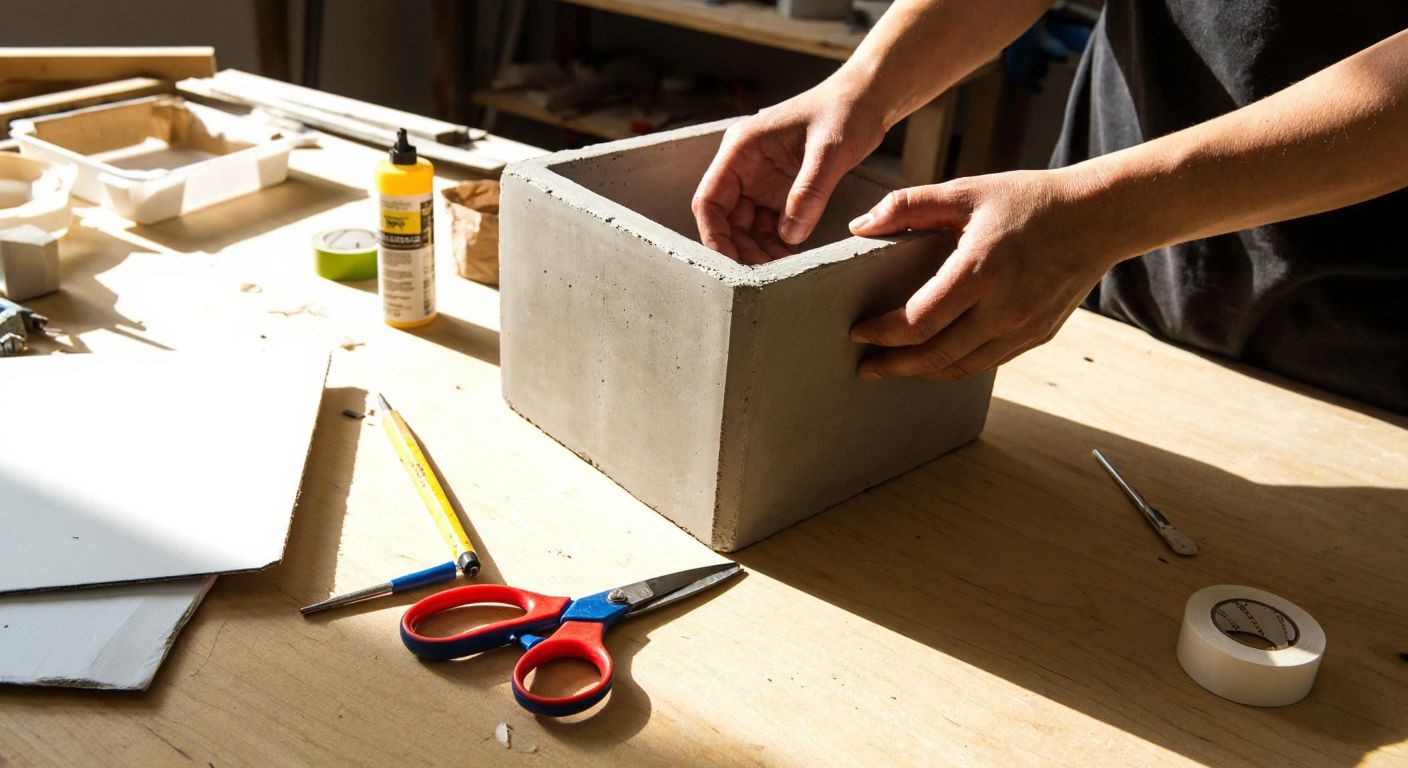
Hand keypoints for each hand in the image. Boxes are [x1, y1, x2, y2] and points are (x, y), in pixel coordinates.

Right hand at [692, 80, 884, 263]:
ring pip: (746, 227)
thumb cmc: (844, 110)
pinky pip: (770, 225)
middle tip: (761, 275)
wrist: (867, 100)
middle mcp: (745, 167)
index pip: (709, 199)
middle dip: (739, 249)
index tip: (728, 262)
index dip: (713, 234)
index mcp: (741, 149)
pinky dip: (776, 243)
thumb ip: (809, 191)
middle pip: (726, 219)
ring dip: (758, 250)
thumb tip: (789, 235)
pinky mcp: (781, 191)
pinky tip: (790, 256)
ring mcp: (762, 181)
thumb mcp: (830, 149)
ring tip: (779, 270)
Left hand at [848, 170, 1123, 379]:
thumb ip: (908, 206)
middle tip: (865, 368)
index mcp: (981, 272)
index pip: (919, 321)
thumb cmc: (1028, 200)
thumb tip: (858, 226)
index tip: (857, 333)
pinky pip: (987, 362)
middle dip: (894, 366)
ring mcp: (1024, 328)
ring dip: (923, 373)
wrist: (1098, 217)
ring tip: (894, 368)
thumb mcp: (966, 192)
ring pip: (962, 368)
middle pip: (936, 356)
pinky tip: (935, 359)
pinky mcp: (1038, 335)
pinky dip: (955, 366)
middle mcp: (1004, 309)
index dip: (883, 334)